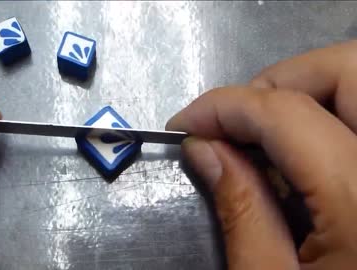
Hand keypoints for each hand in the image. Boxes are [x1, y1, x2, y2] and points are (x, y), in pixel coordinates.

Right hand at [166, 41, 356, 269]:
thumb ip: (240, 207)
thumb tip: (204, 148)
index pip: (286, 113)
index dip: (226, 106)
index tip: (187, 122)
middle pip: (348, 70)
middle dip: (278, 83)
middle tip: (235, 121)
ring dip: (310, 92)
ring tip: (266, 134)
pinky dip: (335, 114)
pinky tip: (307, 154)